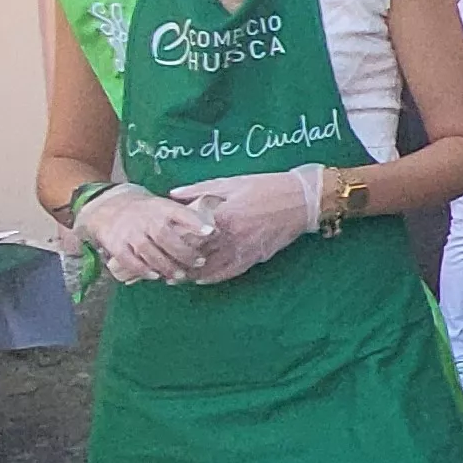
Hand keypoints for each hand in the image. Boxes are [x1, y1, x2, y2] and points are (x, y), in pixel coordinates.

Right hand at [73, 185, 215, 283]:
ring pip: (149, 251)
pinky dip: (143, 270)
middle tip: (199, 262)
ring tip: (181, 275)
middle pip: (165, 236)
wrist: (107, 208)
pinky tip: (155, 276)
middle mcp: (145, 219)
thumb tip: (217, 218)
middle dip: (184, 252)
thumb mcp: (163, 205)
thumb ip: (184, 215)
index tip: (210, 231)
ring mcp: (129, 232)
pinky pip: (130, 260)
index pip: (179, 212)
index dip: (195, 222)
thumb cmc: (146, 211)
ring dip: (167, 266)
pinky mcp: (115, 244)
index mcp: (160, 207)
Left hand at [169, 167, 322, 283]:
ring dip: (193, 274)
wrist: (303, 200)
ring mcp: (245, 250)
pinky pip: (231, 272)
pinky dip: (214, 278)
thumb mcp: (231, 182)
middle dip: (179, 262)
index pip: (190, 235)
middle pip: (198, 255)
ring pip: (213, 268)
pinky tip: (202, 280)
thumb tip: (173, 193)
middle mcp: (232, 237)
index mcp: (223, 217)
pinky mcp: (256, 256)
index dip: (173, 242)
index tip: (159, 244)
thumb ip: (200, 189)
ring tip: (176, 277)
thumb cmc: (267, 187)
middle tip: (162, 265)